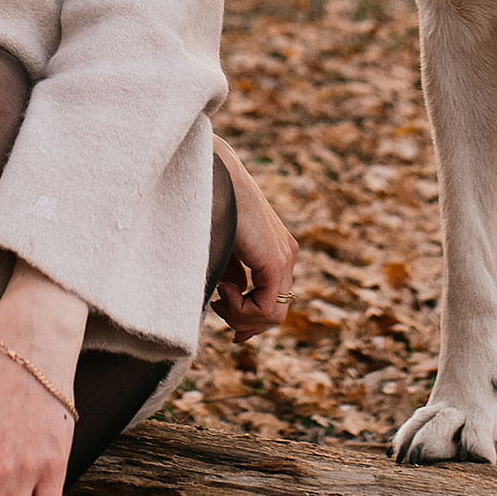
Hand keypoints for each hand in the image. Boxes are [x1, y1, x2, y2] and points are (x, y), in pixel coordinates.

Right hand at [210, 138, 296, 341]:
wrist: (214, 175)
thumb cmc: (210, 206)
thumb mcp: (224, 249)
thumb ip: (233, 274)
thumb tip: (232, 299)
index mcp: (275, 251)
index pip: (273, 301)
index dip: (248, 319)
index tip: (220, 311)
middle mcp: (286, 255)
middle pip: (274, 313)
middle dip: (243, 320)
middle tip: (217, 306)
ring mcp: (284, 258)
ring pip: (272, 315)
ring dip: (239, 316)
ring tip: (219, 295)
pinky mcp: (276, 260)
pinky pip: (267, 308)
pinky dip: (242, 309)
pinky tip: (224, 289)